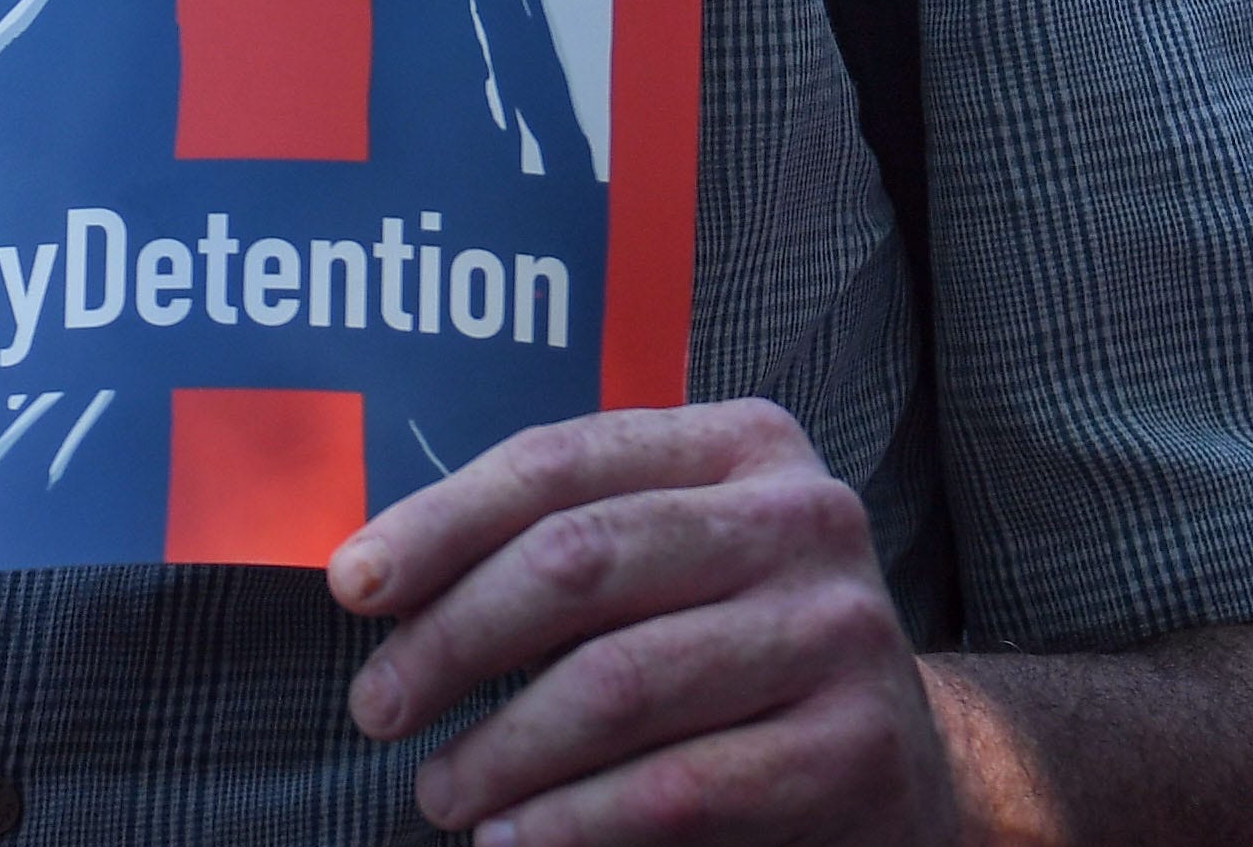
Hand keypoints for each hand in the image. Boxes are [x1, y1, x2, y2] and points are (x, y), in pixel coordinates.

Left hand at [326, 400, 946, 846]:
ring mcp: (839, 632)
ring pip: (618, 682)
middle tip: (379, 707)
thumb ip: (561, 542)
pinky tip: (513, 840)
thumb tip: (375, 575)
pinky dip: (572, 823)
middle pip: (579, 561)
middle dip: (453, 640)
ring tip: (439, 789)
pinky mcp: (855, 750)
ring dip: (500, 749)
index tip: (351, 586)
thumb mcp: (671, 563)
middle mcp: (803, 519)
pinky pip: (675, 788)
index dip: (440, 523)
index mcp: (746, 444)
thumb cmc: (734, 650)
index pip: (560, 464)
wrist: (901, 764)